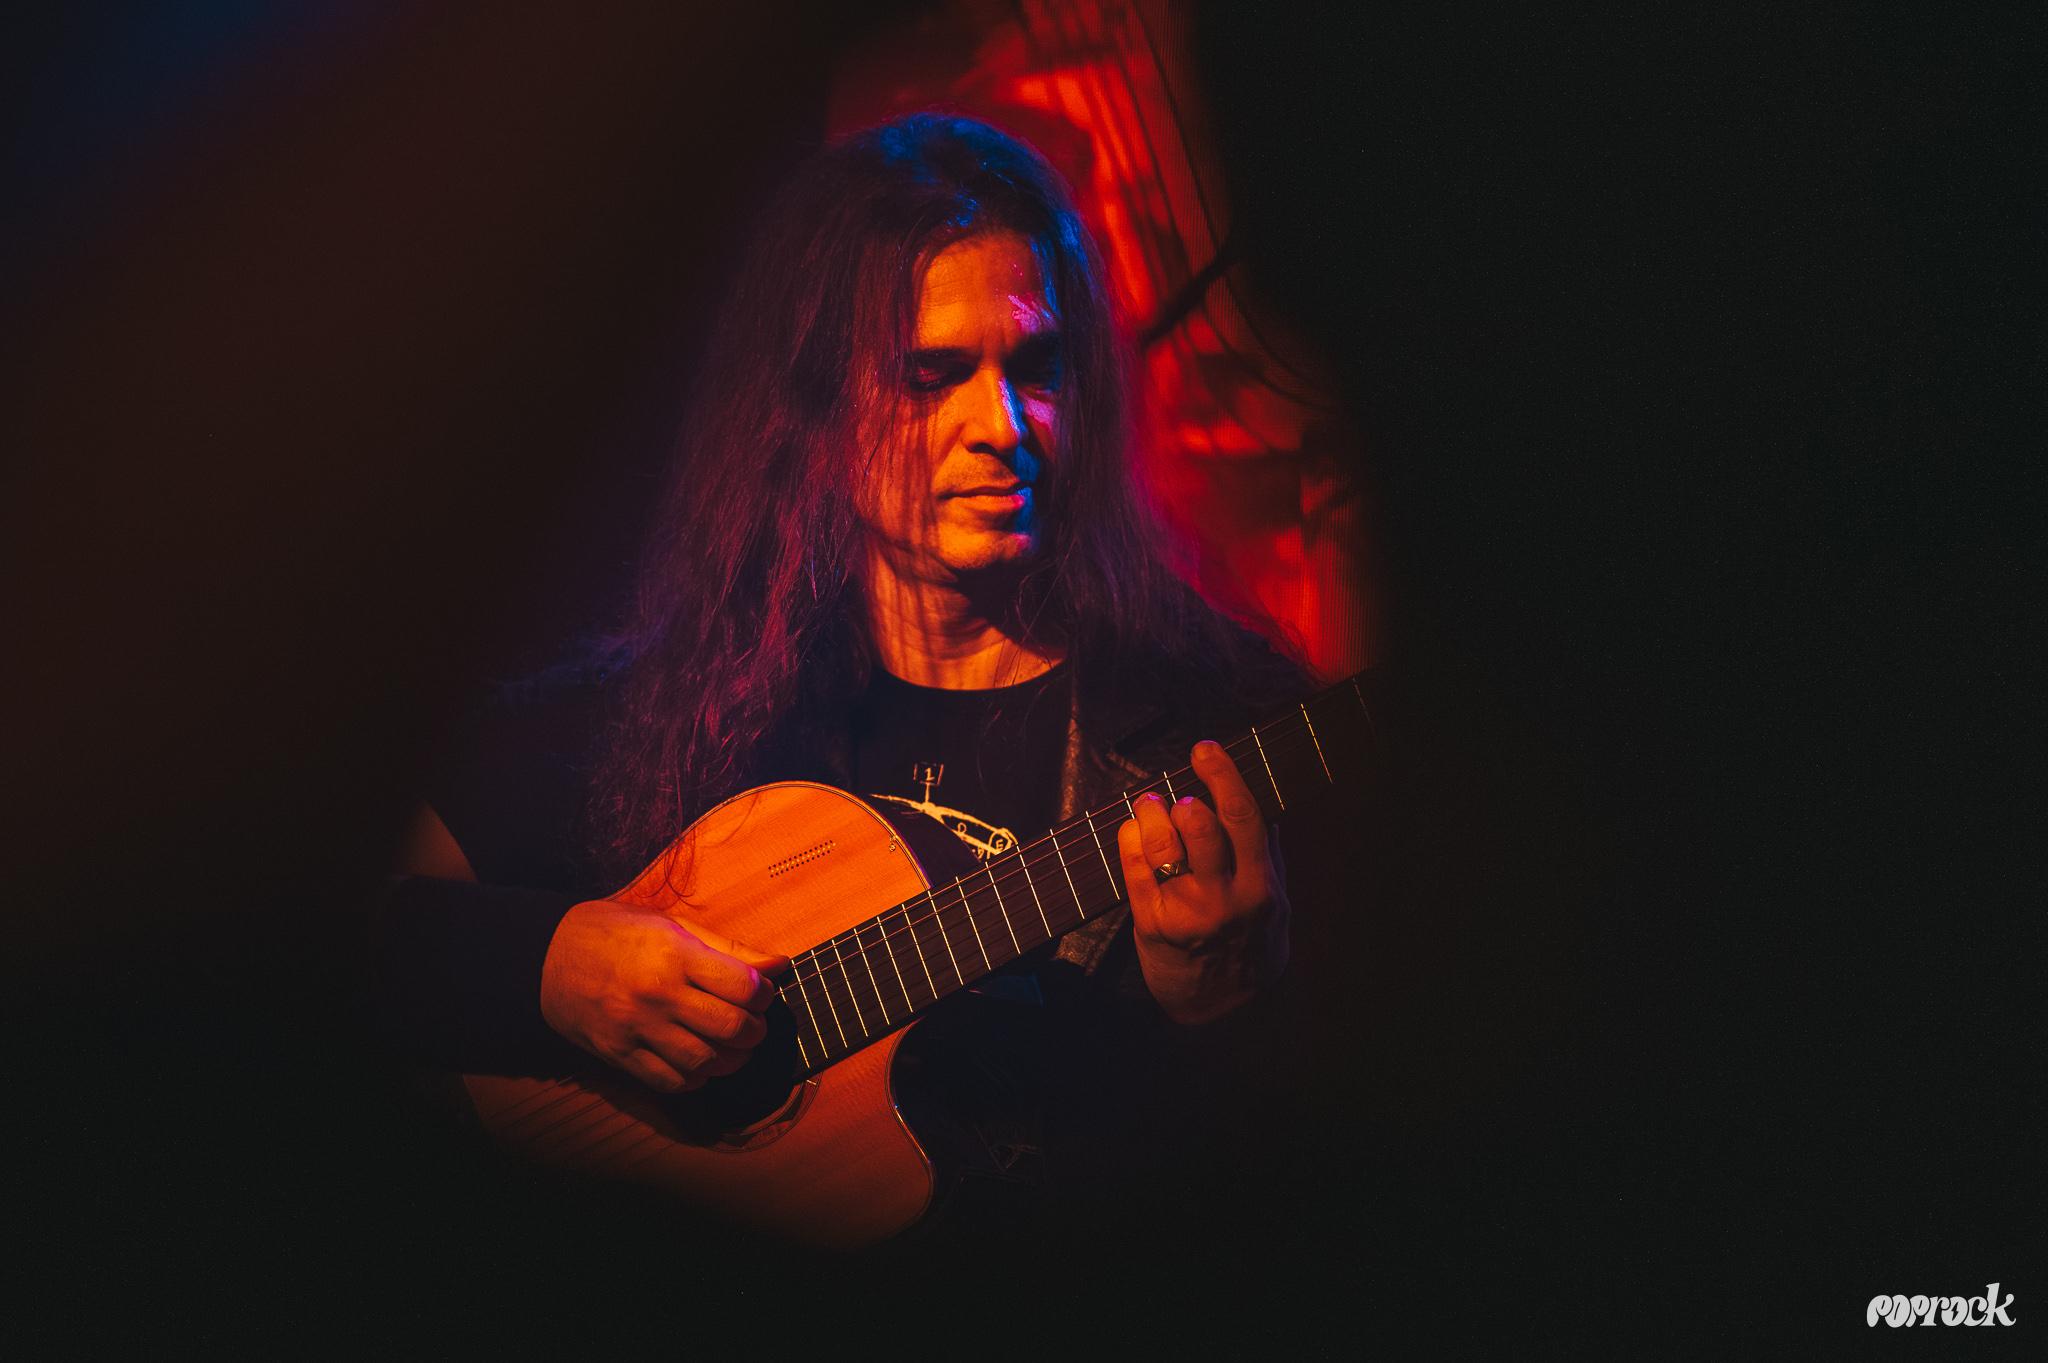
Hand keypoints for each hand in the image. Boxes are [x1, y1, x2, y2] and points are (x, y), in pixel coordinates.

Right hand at [539, 898, 787, 1092]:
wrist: (546, 956)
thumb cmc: (614, 932)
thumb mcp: (670, 925)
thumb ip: (727, 949)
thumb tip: (780, 964)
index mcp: (674, 954)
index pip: (746, 987)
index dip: (764, 994)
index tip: (759, 992)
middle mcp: (658, 994)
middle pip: (732, 1028)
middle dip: (755, 1030)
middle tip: (751, 1023)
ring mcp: (637, 1028)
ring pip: (706, 1062)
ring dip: (730, 1059)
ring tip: (730, 1045)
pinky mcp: (620, 1054)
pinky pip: (672, 1082)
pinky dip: (695, 1078)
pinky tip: (698, 1062)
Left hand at [1116, 739, 1291, 1024]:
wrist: (1226, 1010)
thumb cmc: (1251, 945)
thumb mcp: (1276, 901)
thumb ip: (1268, 853)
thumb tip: (1258, 800)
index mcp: (1260, 885)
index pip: (1242, 815)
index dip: (1222, 774)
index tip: (1206, 750)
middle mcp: (1224, 898)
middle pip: (1199, 825)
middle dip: (1182, 797)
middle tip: (1177, 794)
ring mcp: (1186, 912)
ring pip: (1162, 844)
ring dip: (1151, 812)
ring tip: (1150, 805)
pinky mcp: (1152, 924)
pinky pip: (1134, 869)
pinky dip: (1130, 839)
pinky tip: (1133, 830)